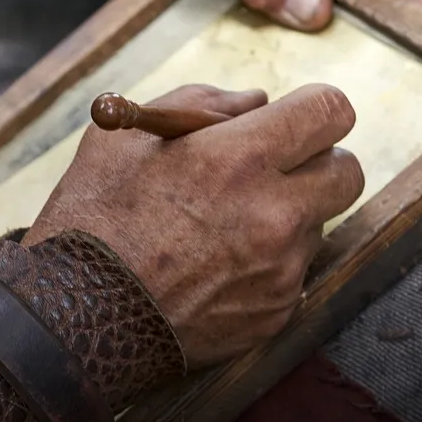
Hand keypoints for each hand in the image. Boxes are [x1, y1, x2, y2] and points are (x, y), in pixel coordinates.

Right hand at [23, 84, 364, 366]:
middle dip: (318, 162)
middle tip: (276, 168)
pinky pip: (294, 274)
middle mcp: (275, 214)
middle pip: (348, 171)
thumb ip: (201, 104)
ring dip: (289, 217)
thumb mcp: (128, 137)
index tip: (298, 118)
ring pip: (319, 226)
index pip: (332, 112)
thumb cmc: (93, 219)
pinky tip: (215, 267)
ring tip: (224, 226)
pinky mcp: (276, 313)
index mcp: (240, 158)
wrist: (74, 319)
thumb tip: (256, 102)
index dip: (316, 109)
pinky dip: (268, 265)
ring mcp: (280, 270)